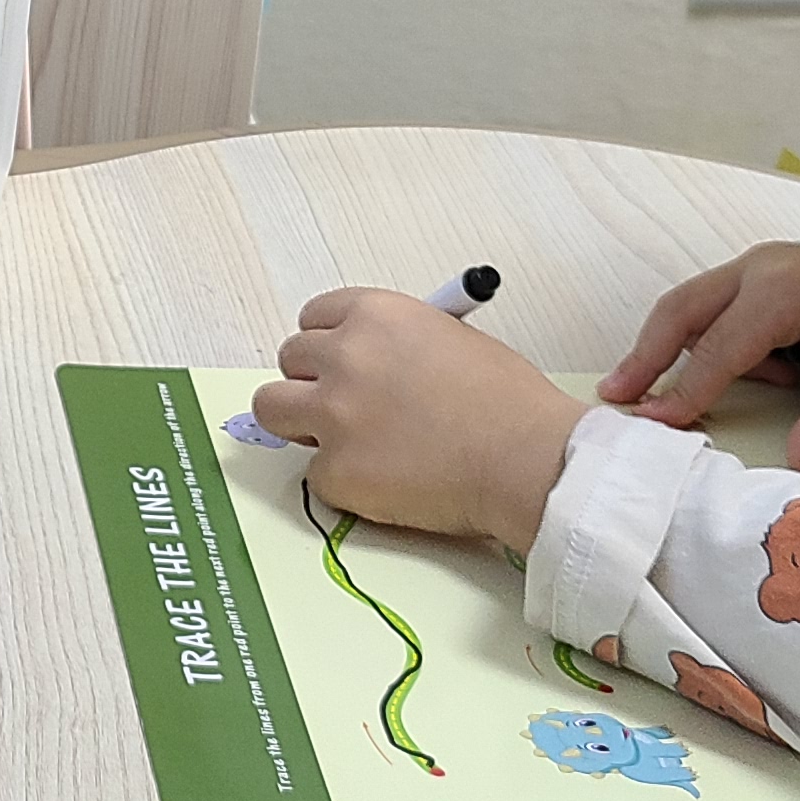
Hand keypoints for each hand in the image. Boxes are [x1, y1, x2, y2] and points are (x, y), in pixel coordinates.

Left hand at [247, 287, 581, 554]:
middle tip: (345, 408)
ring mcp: (334, 416)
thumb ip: (401, 344)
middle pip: (288, 359)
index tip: (339, 363)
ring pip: (272, 410)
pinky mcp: (336, 472)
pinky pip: (316, 474)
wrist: (527, 459)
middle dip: (311, 383)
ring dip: (301, 425)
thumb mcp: (453, 341)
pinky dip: (344, 482)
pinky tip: (389, 484)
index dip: (329, 344)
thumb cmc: (510, 403)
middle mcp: (344, 357)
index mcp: (375, 316)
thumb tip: (381, 362)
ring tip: (347, 444)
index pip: (314, 317)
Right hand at [595, 241, 799, 476]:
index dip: (685, 390)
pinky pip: (712, 307)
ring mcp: (754, 267)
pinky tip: (702, 375)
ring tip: (640, 389)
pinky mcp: (757, 277)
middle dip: (646, 353)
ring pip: (690, 304)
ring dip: (666, 347)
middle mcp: (758, 269)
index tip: (653, 422)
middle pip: (682, 309)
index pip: (719, 348)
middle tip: (615, 393)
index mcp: (782, 291)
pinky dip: (696, 339)